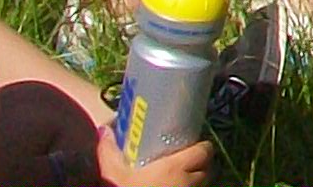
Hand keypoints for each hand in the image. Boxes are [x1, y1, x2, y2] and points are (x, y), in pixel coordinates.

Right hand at [97, 124, 218, 186]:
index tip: (189, 146)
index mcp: (176, 168)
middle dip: (199, 165)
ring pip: (201, 185)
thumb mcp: (112, 175)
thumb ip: (109, 151)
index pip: (205, 151)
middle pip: (207, 169)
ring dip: (193, 181)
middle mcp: (189, 183)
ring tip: (176, 179)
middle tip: (183, 162)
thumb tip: (105, 131)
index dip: (200, 147)